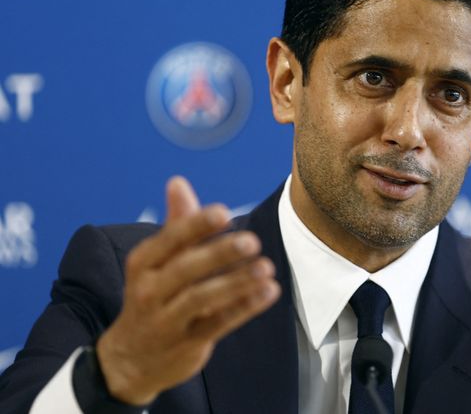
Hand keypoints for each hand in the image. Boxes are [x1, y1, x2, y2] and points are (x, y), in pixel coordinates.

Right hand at [95, 176, 280, 404]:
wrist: (130, 360)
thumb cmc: (152, 297)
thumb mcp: (155, 261)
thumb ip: (176, 223)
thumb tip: (178, 182)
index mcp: (143, 262)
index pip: (169, 239)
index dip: (195, 225)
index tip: (223, 213)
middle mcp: (150, 289)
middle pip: (186, 269)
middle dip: (220, 253)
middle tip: (252, 242)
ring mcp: (168, 319)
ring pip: (202, 298)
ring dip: (237, 282)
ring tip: (266, 268)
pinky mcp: (188, 342)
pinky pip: (218, 323)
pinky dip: (245, 307)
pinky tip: (268, 292)